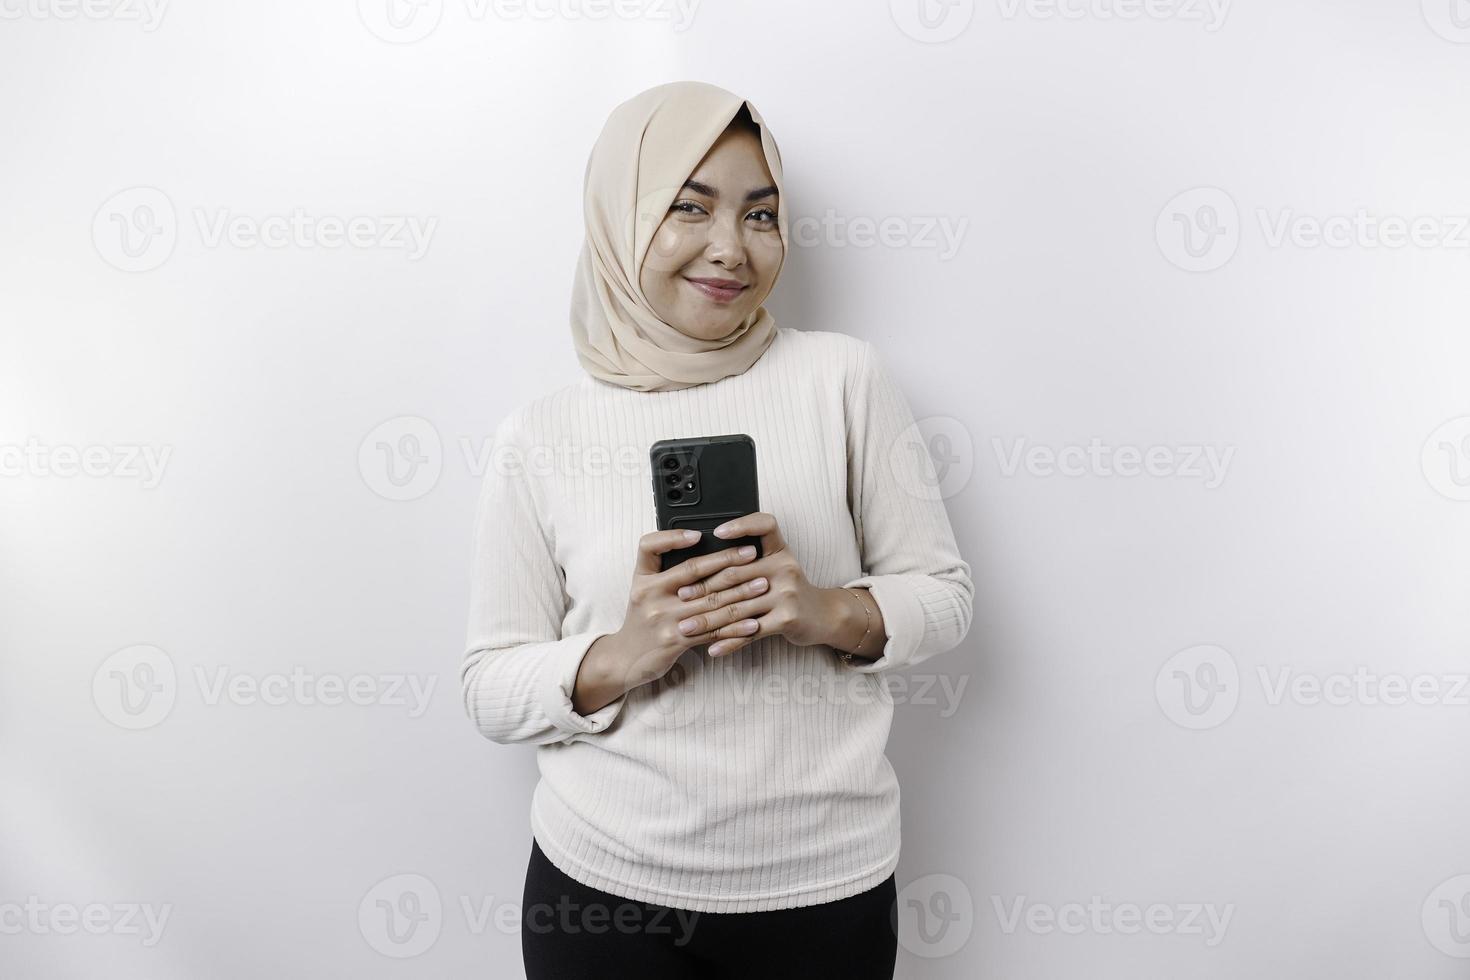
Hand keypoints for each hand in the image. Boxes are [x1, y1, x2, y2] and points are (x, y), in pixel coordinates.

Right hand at [583, 529, 770, 698]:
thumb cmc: (641, 618)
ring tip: (762, 584)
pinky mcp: (676, 642)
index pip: (653, 548)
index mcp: (644, 580)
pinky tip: (753, 621)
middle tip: (753, 553)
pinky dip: (735, 627)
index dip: (675, 538)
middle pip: (694, 573)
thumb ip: (662, 569)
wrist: (626, 658)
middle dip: (727, 562)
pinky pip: (712, 632)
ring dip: (740, 593)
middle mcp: (652, 596)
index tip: (701, 533)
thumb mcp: (641, 589)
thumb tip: (697, 546)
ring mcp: (664, 620)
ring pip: (709, 602)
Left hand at [674, 512, 835, 656]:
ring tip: (686, 627)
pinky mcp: (787, 619)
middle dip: (704, 586)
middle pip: (736, 574)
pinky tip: (712, 647)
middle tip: (680, 596)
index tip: (716, 532)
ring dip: (709, 620)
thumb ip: (750, 563)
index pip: (764, 526)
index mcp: (779, 551)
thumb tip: (704, 565)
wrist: (824, 615)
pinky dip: (729, 641)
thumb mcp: (778, 566)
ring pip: (738, 607)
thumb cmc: (790, 590)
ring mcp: (786, 593)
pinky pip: (750, 631)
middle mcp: (784, 568)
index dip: (741, 526)